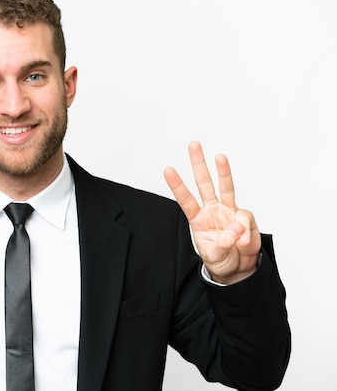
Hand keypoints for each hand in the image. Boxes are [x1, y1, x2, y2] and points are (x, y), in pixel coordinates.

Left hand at [164, 141, 260, 283]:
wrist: (239, 268)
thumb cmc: (221, 259)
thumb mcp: (215, 255)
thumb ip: (224, 242)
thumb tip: (236, 228)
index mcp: (198, 219)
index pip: (186, 200)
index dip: (177, 185)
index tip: (168, 170)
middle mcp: (212, 210)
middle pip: (204, 183)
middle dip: (198, 164)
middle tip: (193, 145)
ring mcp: (229, 211)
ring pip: (225, 187)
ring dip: (223, 171)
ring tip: (219, 157)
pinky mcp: (245, 217)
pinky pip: (245, 219)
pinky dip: (244, 232)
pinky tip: (243, 242)